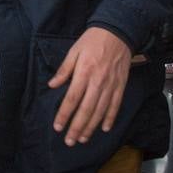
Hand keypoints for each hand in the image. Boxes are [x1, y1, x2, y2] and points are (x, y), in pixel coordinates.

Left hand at [48, 27, 131, 145]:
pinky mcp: (120, 85)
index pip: (72, 99)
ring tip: (83, 139)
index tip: (58, 127)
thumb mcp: (74, 51)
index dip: (64, 115)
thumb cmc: (93, 40)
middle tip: (69, 141)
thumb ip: (64, 70)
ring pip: (100, 111)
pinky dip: (110, 118)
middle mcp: (98, 82)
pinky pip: (115, 105)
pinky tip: (104, 128)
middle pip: (86, 110)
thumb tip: (52, 85)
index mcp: (84, 73)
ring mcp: (111, 85)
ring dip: (91, 127)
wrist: (118, 31)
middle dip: (77, 128)